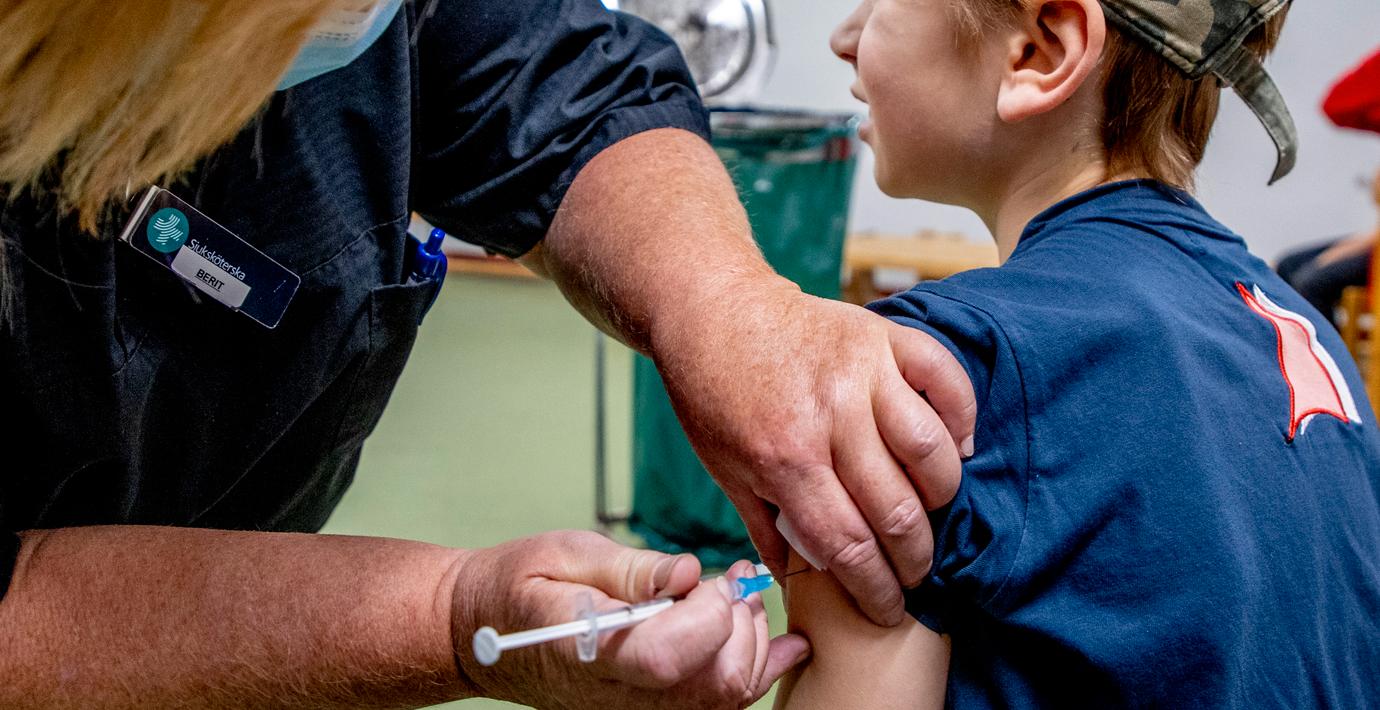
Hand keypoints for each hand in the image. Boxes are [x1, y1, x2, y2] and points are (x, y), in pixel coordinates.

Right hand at [451, 531, 808, 708]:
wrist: (481, 634)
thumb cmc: (517, 588)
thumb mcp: (563, 554)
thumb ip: (630, 568)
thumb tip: (688, 573)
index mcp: (589, 652)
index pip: (669, 654)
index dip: (708, 613)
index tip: (713, 575)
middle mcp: (619, 696)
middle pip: (714, 682)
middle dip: (742, 622)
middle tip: (737, 576)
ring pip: (728, 697)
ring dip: (754, 642)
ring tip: (740, 596)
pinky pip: (721, 705)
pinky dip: (758, 669)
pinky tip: (780, 642)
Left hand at [650, 283, 976, 625]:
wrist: (711, 308)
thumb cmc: (713, 395)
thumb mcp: (724, 469)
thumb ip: (766, 528)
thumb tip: (796, 585)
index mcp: (786, 459)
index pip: (849, 546)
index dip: (876, 589)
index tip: (889, 608)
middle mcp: (830, 416)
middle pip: (897, 510)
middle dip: (914, 559)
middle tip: (915, 573)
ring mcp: (862, 371)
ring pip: (931, 449)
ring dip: (941, 493)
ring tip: (931, 510)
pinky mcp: (882, 336)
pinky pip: (946, 377)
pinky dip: (962, 417)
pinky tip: (955, 446)